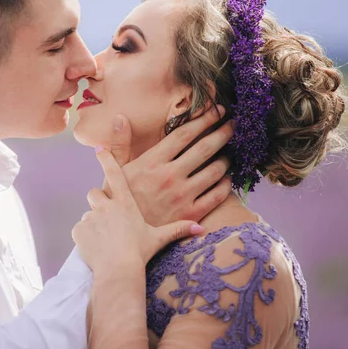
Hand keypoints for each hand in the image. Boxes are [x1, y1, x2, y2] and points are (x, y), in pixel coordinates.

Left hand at [72, 148, 204, 273]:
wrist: (118, 272)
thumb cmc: (140, 253)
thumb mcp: (158, 238)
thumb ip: (177, 229)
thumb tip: (201, 228)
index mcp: (125, 203)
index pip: (114, 173)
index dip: (106, 158)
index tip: (98, 148)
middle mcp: (106, 205)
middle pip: (96, 192)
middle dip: (99, 200)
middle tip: (107, 216)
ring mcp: (91, 217)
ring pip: (88, 213)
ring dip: (94, 221)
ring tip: (104, 237)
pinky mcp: (79, 230)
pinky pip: (80, 229)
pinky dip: (86, 236)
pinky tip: (95, 247)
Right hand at [104, 108, 234, 225]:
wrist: (122, 238)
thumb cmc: (119, 202)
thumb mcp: (114, 172)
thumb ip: (120, 144)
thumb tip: (120, 118)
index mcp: (152, 162)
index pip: (184, 133)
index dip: (203, 119)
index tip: (216, 110)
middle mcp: (170, 176)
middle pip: (205, 147)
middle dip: (222, 132)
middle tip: (233, 124)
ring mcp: (182, 196)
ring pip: (215, 170)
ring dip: (227, 158)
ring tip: (230, 152)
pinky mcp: (191, 215)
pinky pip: (217, 195)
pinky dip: (226, 184)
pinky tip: (227, 178)